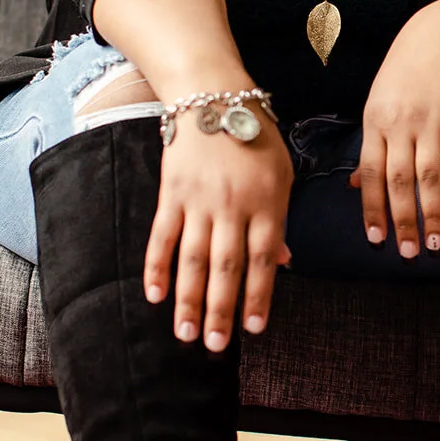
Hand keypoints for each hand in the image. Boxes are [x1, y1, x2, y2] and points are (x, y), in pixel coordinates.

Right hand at [142, 113, 293, 350]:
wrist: (212, 95)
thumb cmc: (255, 137)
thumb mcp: (282, 174)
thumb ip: (281, 219)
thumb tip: (284, 264)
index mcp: (266, 203)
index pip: (263, 259)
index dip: (259, 296)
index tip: (254, 329)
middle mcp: (232, 206)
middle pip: (226, 266)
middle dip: (220, 309)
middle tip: (215, 346)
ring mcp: (199, 200)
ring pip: (192, 258)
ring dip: (188, 299)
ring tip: (185, 333)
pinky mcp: (170, 193)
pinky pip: (161, 236)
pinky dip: (156, 266)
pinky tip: (155, 295)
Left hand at [350, 0, 439, 257]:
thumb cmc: (405, 74)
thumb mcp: (377, 104)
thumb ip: (370, 147)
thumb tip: (356, 187)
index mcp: (375, 124)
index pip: (371, 173)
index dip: (373, 208)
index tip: (376, 239)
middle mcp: (400, 124)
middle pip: (400, 180)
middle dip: (403, 221)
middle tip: (409, 253)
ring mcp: (430, 120)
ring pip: (429, 174)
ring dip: (434, 213)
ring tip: (438, 243)